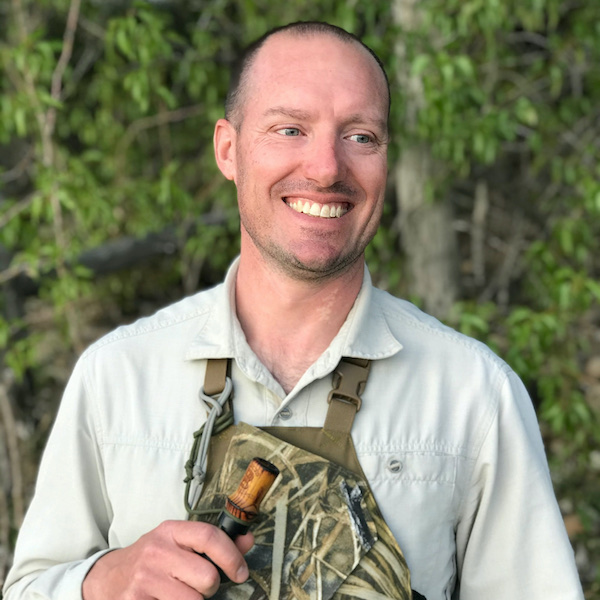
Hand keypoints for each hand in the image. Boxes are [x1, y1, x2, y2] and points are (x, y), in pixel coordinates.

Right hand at [82, 520, 253, 599]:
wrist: (108, 578)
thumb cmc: (153, 559)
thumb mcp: (178, 543)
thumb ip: (214, 542)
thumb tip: (248, 541)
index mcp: (171, 531)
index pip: (209, 536)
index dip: (231, 555)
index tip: (240, 572)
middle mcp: (157, 551)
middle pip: (206, 576)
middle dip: (210, 588)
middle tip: (199, 587)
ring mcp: (144, 579)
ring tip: (182, 595)